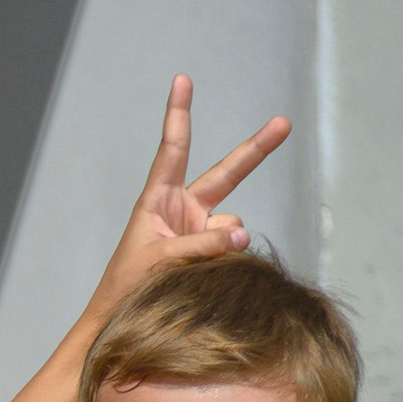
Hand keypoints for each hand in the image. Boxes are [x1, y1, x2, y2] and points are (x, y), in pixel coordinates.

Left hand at [88, 75, 290, 318]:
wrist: (119, 321)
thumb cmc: (127, 286)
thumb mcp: (158, 261)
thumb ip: (199, 246)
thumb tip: (242, 234)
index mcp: (158, 199)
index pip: (174, 148)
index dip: (179, 114)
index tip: (181, 80)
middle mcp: (183, 210)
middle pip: (227, 174)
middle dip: (255, 151)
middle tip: (283, 123)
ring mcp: (199, 232)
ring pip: (232, 227)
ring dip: (223, 244)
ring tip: (190, 269)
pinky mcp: (210, 254)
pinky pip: (233, 249)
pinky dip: (229, 260)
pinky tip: (205, 278)